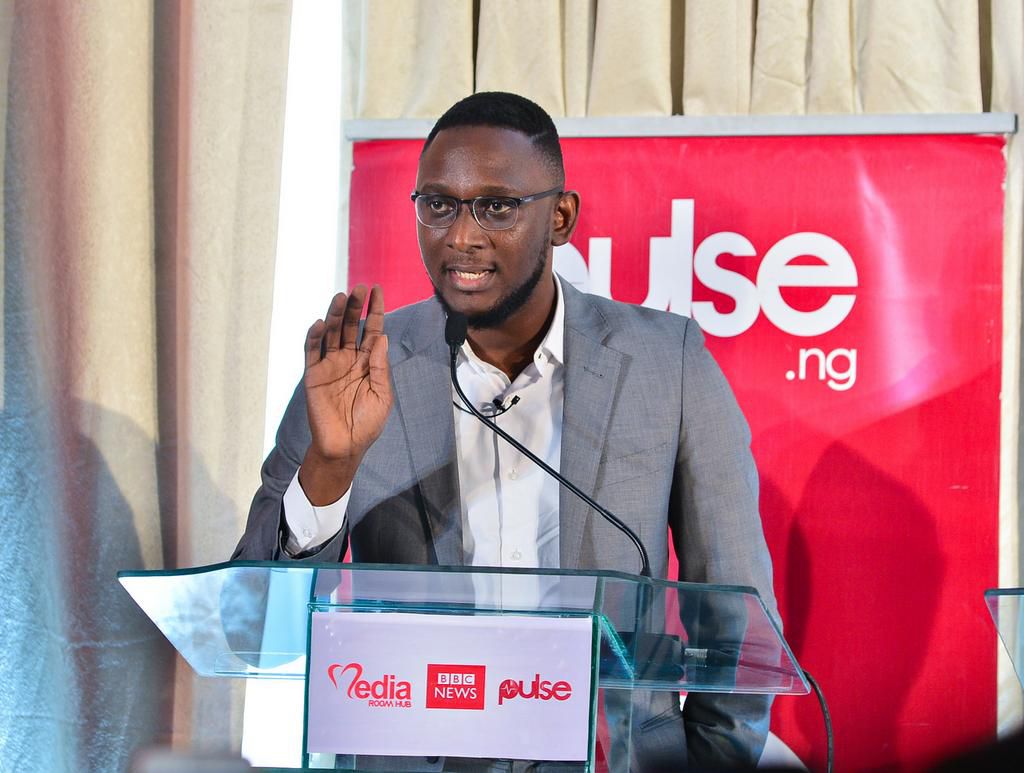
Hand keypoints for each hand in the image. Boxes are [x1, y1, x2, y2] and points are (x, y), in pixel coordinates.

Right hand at [299, 285, 391, 504]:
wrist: (344, 446)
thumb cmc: (367, 423)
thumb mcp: (382, 394)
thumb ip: (380, 366)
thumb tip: (382, 337)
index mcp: (368, 362)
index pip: (372, 330)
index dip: (375, 310)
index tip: (377, 290)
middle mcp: (348, 359)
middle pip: (351, 326)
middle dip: (355, 306)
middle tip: (359, 287)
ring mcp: (330, 365)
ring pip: (332, 333)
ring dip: (335, 315)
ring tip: (340, 297)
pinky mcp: (314, 375)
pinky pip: (312, 351)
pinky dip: (315, 336)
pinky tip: (321, 324)